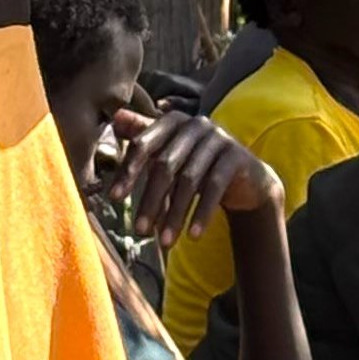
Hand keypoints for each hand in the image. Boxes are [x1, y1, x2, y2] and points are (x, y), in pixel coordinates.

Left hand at [99, 104, 282, 244]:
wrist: (244, 178)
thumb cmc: (197, 164)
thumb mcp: (169, 153)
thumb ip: (144, 137)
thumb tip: (115, 117)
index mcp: (173, 121)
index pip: (144, 144)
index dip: (128, 172)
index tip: (114, 199)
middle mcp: (196, 124)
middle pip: (165, 165)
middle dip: (150, 200)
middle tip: (139, 230)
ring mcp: (218, 138)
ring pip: (189, 180)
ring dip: (175, 214)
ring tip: (165, 242)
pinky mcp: (237, 157)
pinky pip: (215, 187)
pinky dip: (202, 214)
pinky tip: (193, 236)